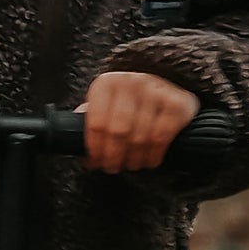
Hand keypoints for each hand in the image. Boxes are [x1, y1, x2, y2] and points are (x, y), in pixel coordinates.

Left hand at [82, 70, 197, 173]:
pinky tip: (149, 160)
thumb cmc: (129, 101)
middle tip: (112, 167)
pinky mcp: (177, 102)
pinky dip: (153, 155)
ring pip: (140, 137)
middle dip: (113, 157)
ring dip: (134, 159)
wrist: (166, 85)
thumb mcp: (105, 104)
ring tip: (130, 164)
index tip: (95, 162)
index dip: (94, 149)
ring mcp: (156, 91)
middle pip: (118, 132)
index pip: (96, 124)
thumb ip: (89, 119)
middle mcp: (131, 82)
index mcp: (107, 83)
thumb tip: (71, 139)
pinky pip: (162, 137)